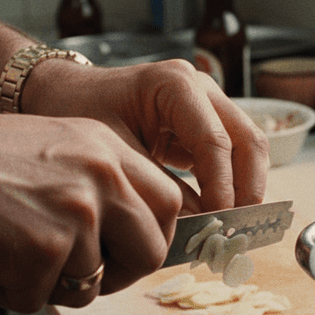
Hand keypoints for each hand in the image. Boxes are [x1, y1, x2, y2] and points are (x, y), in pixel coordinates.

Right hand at [0, 99, 183, 312]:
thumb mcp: (58, 149)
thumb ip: (103, 184)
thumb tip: (134, 233)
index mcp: (108, 148)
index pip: (169, 202)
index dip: (153, 236)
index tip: (130, 252)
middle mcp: (102, 176)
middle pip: (152, 251)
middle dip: (120, 275)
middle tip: (82, 275)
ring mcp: (76, 212)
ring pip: (93, 284)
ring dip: (52, 284)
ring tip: (11, 254)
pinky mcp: (43, 249)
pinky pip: (41, 299)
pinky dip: (11, 292)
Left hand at [22, 59, 269, 212]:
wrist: (65, 94)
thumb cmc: (79, 113)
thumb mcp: (113, 152)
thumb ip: (155, 187)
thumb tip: (197, 228)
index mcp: (175, 85)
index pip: (215, 141)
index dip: (222, 187)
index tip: (217, 223)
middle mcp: (201, 89)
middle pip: (248, 140)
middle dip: (248, 189)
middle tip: (237, 230)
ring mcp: (208, 104)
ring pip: (249, 148)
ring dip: (246, 190)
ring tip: (233, 228)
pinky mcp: (206, 125)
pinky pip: (233, 156)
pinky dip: (232, 186)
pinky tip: (221, 216)